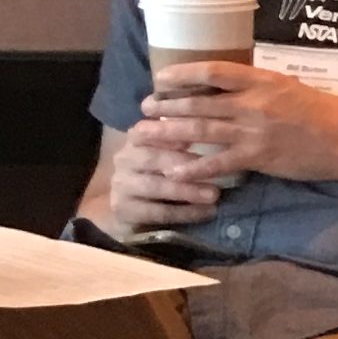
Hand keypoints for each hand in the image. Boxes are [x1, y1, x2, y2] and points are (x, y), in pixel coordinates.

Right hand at [109, 112, 224, 230]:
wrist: (140, 214)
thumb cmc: (164, 177)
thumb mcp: (174, 155)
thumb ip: (183, 139)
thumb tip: (207, 123)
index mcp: (136, 141)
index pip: (147, 130)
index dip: (169, 134)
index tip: (193, 138)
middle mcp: (124, 159)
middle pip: (152, 158)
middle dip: (185, 164)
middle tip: (217, 171)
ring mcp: (120, 185)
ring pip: (154, 186)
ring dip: (187, 190)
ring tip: (214, 195)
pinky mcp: (123, 209)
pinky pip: (156, 211)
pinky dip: (184, 212)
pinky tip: (207, 212)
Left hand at [140, 62, 337, 188]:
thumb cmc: (323, 112)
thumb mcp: (290, 87)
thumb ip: (260, 86)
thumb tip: (232, 83)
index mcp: (261, 81)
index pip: (213, 72)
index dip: (182, 73)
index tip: (161, 77)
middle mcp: (253, 104)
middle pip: (198, 103)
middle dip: (166, 105)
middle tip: (145, 108)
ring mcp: (253, 131)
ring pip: (200, 131)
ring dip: (168, 133)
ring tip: (145, 134)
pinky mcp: (257, 157)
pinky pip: (218, 163)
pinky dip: (193, 168)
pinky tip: (173, 171)